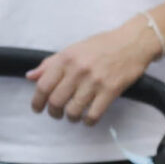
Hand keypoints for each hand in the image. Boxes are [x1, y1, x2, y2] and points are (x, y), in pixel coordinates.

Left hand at [27, 16, 159, 124]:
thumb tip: (31, 76)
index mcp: (66, 58)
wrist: (133, 42)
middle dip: (53, 112)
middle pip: (56, 101)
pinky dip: (88, 121)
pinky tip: (88, 119)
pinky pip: (94, 114)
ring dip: (70, 118)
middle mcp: (78, 70)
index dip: (37, 101)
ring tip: (73, 116)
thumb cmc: (103, 45)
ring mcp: (95, 81)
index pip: (43, 85)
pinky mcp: (111, 90)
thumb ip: (50, 63)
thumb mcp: (73, 49)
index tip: (37, 108)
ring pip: (73, 111)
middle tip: (56, 113)